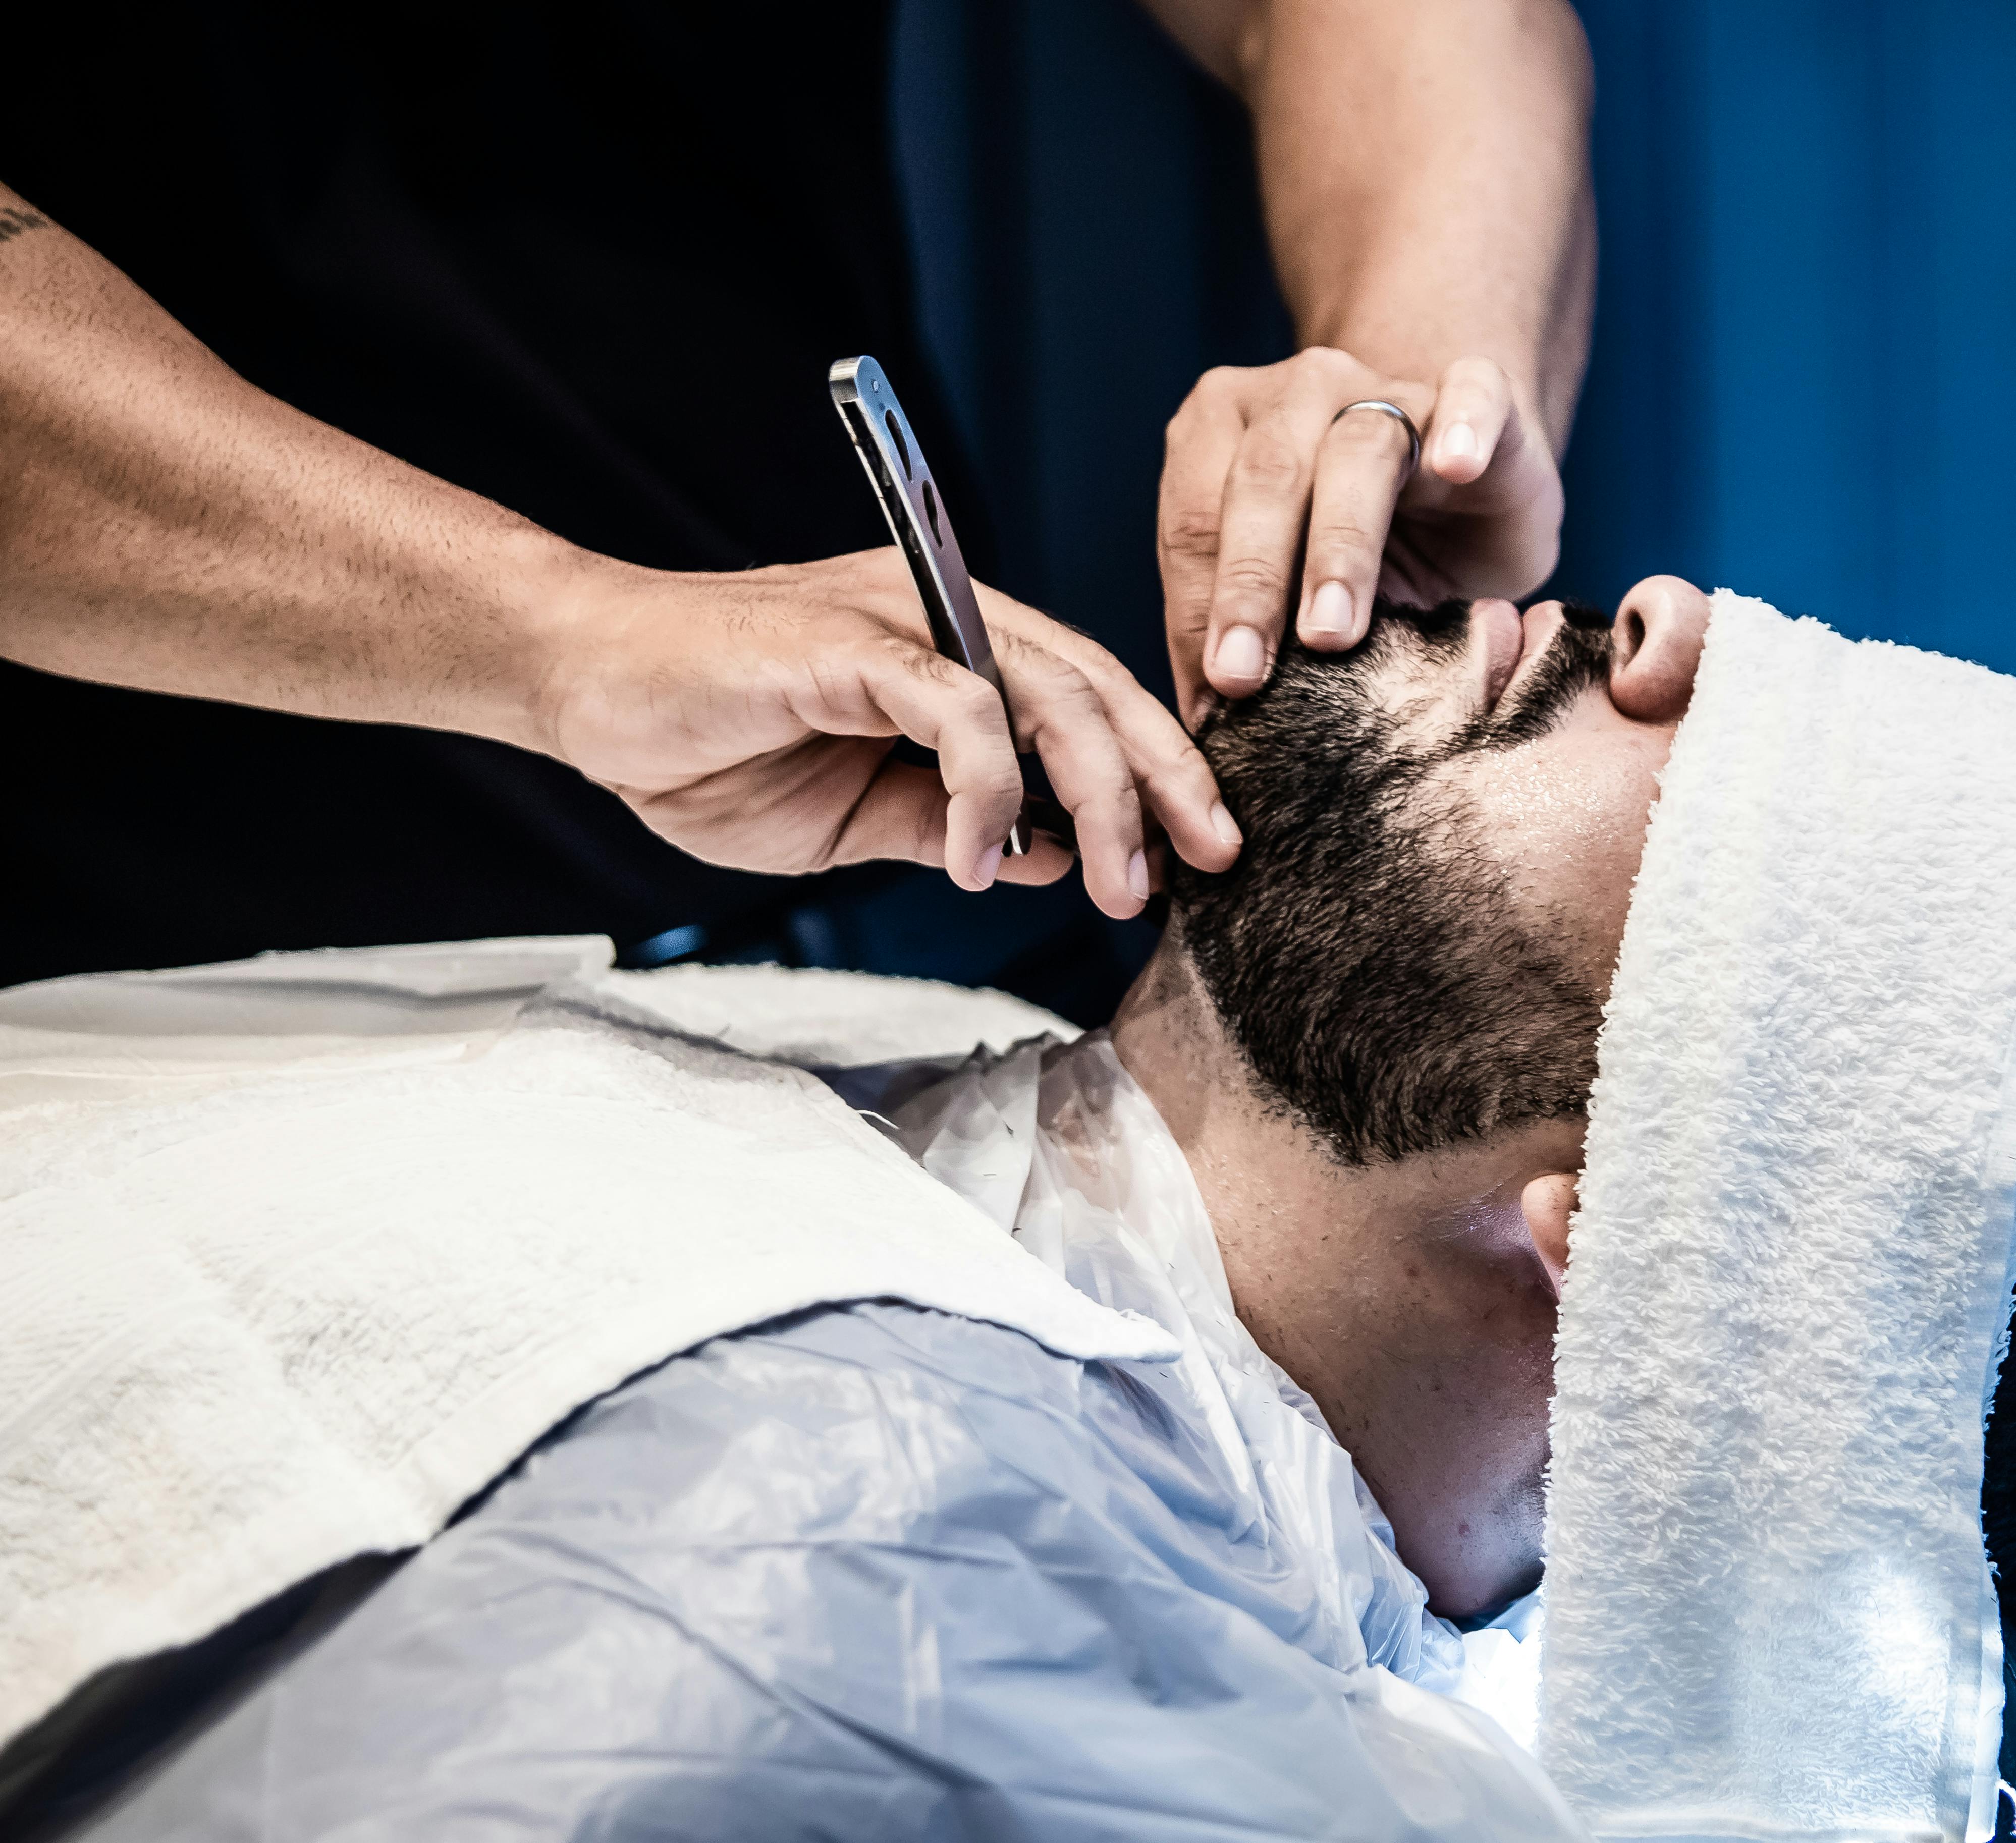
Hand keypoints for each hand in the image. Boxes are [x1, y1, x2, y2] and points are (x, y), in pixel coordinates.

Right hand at [536, 549, 1240, 916]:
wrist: (587, 685)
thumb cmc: (709, 744)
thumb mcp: (855, 817)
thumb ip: (951, 822)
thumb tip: (1052, 855)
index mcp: (960, 650)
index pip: (1092, 704)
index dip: (1157, 775)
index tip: (1198, 858)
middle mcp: (948, 616)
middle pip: (1099, 692)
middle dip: (1169, 783)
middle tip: (1210, 866)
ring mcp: (902, 619)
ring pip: (1051, 694)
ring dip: (1101, 795)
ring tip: (1114, 885)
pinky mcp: (851, 640)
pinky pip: (959, 707)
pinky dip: (986, 789)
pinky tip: (977, 861)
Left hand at [1158, 346, 1565, 717]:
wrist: (1467, 497)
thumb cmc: (1363, 552)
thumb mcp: (1288, 593)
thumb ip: (1238, 630)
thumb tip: (1201, 726)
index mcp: (1223, 427)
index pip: (1194, 517)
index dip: (1196, 608)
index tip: (1210, 694)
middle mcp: (1299, 391)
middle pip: (1264, 478)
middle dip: (1249, 583)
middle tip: (1242, 675)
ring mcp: (1391, 387)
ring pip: (1358, 448)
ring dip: (1341, 544)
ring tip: (1330, 630)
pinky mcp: (1481, 397)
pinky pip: (1474, 393)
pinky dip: (1464, 425)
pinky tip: (1457, 467)